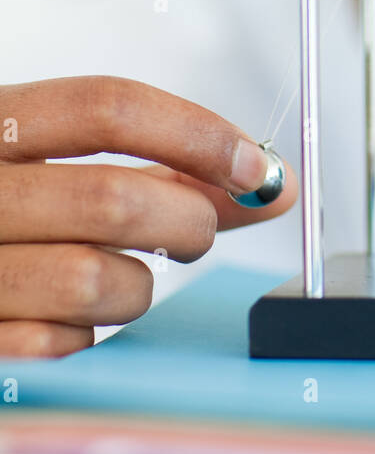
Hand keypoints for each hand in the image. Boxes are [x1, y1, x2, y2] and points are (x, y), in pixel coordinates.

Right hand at [0, 76, 296, 356]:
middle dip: (188, 220)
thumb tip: (268, 183)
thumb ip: (155, 168)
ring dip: (137, 287)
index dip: (197, 133)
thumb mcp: (50, 165)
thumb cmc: (1, 208)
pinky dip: (84, 338)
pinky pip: (58, 347)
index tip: (255, 166)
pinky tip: (66, 320)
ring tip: (121, 278)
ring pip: (97, 281)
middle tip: (195, 229)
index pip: (106, 106)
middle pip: (115, 197)